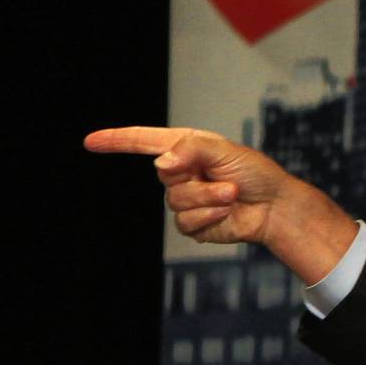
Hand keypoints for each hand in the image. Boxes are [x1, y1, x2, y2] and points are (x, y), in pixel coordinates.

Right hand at [83, 125, 356, 280]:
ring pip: (176, 201)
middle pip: (164, 175)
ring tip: (230, 195)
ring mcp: (185, 199)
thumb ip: (190, 149)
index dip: (116, 141)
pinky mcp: (193, 223)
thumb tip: (161, 163)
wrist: (274, 207)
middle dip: (196, 177)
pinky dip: (210, 215)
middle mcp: (181, 172)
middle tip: (224, 178)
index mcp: (184, 148)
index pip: (142, 142)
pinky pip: (186, 222)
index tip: (91, 142)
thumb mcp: (224, 150)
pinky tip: (226, 211)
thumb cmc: (255, 173)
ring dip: (208, 199)